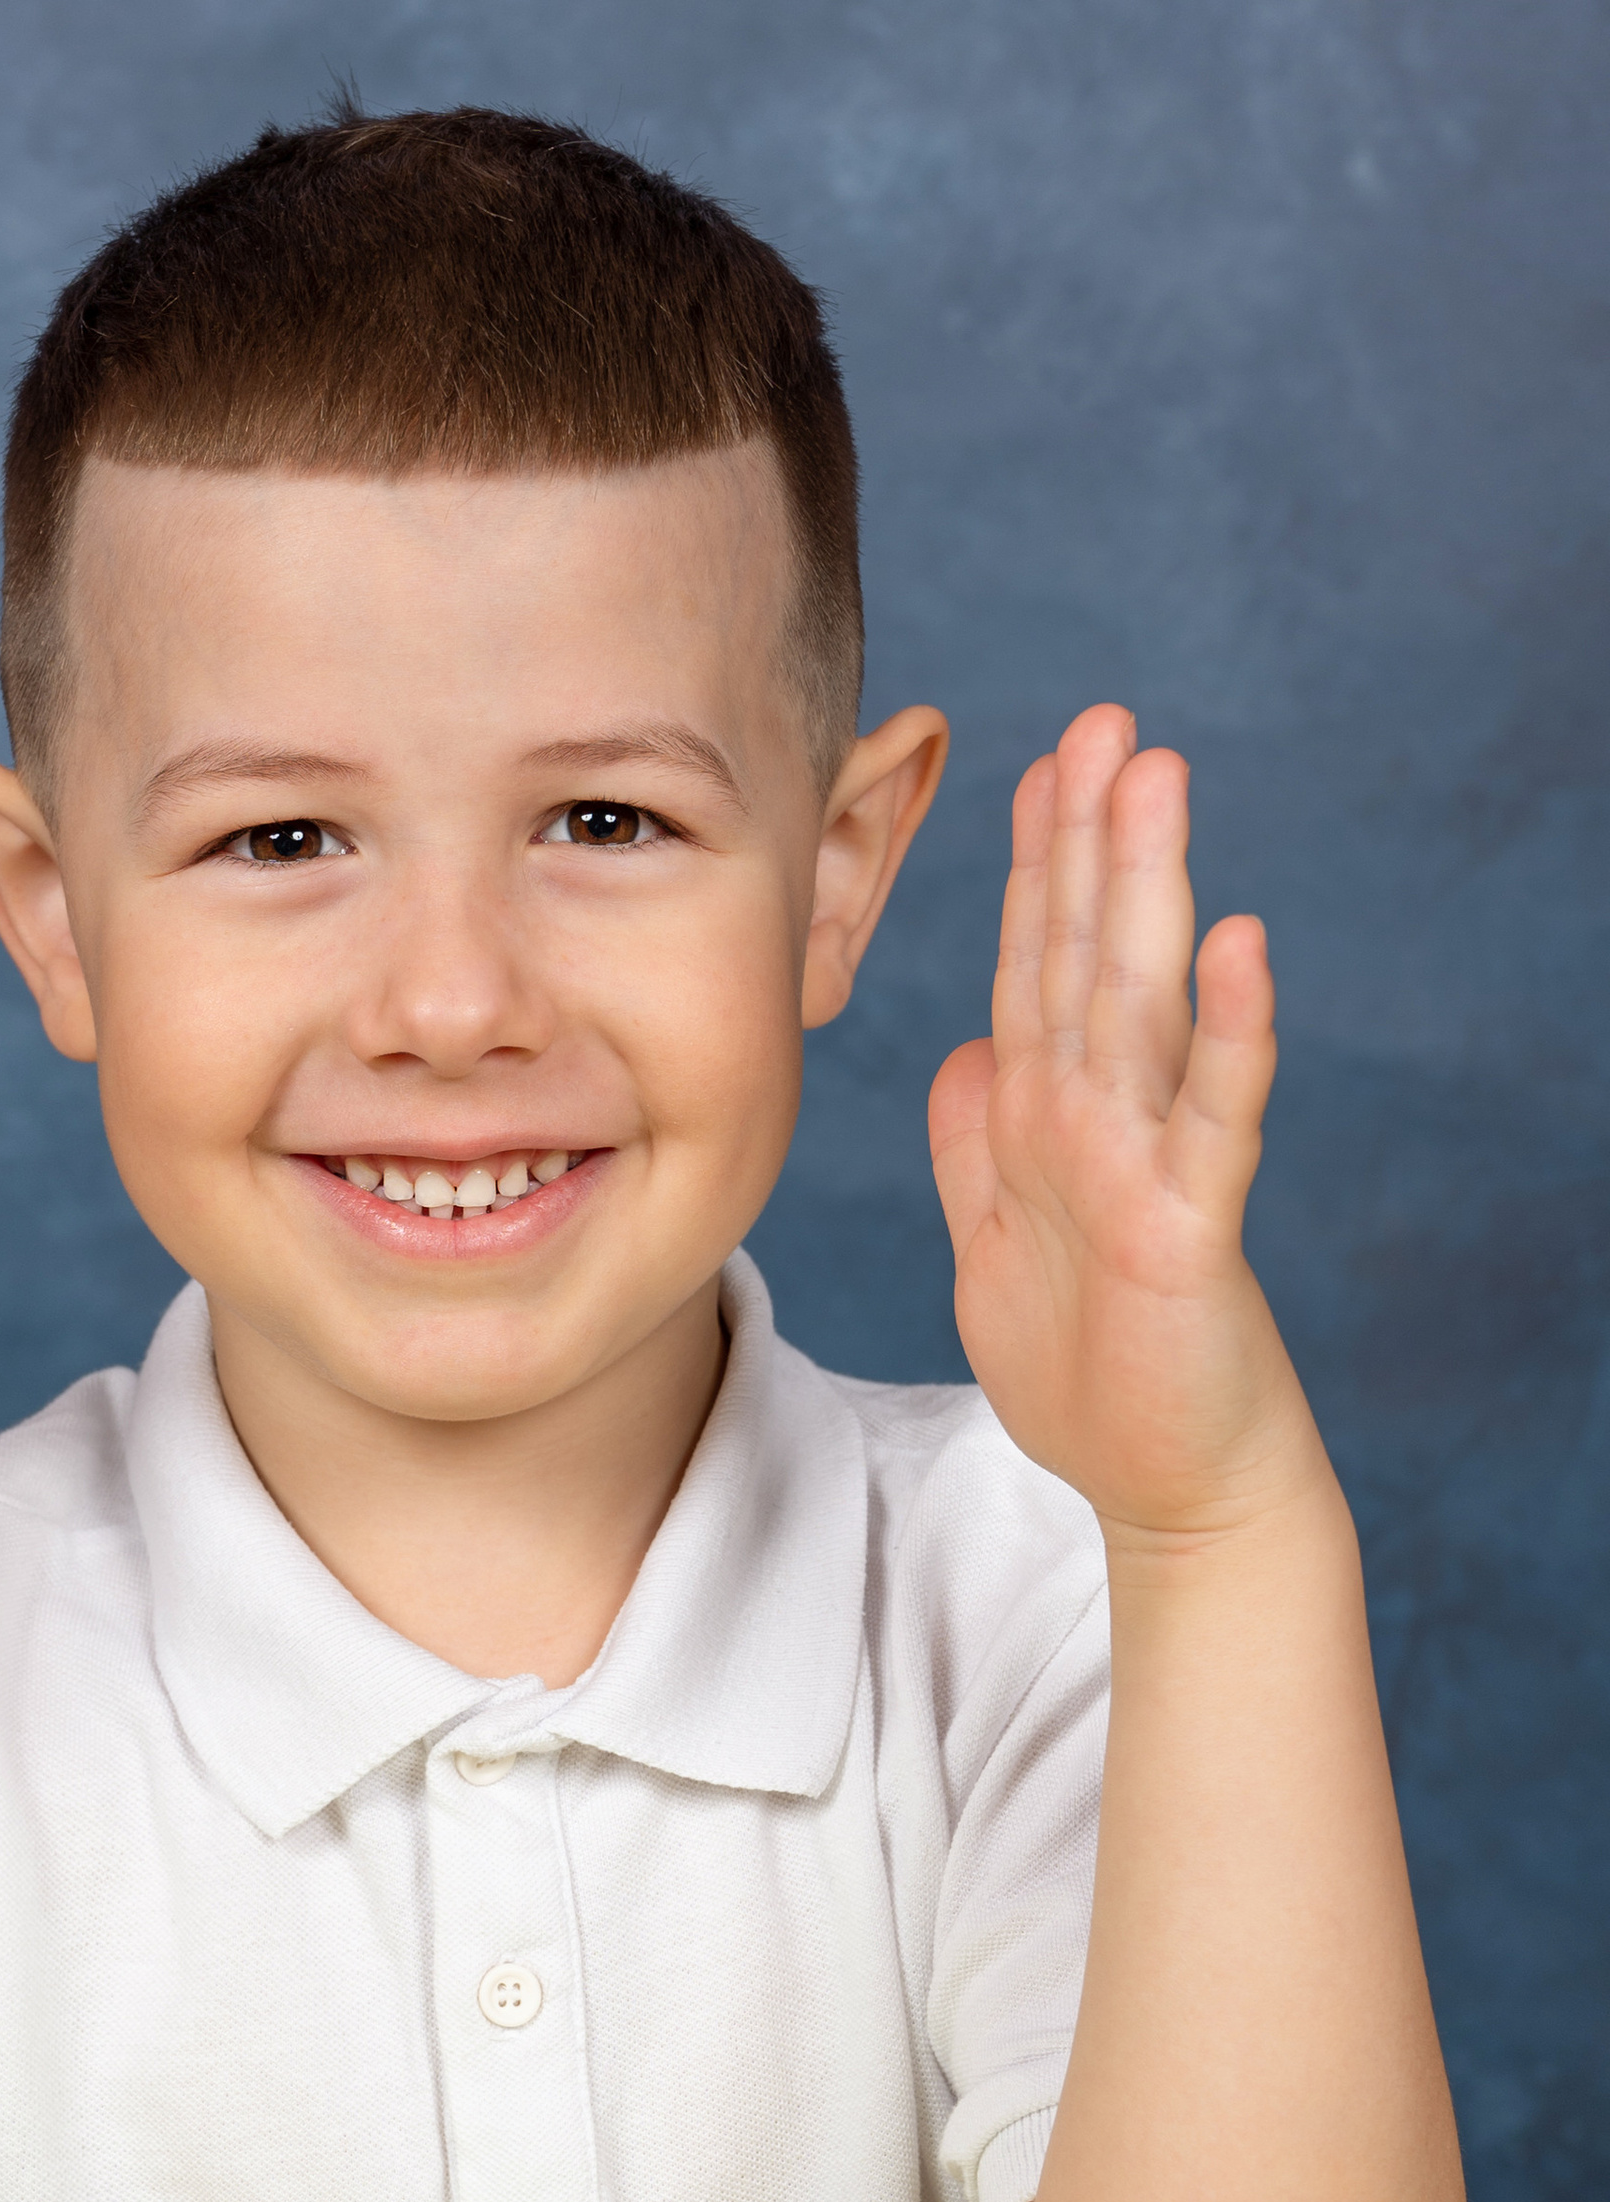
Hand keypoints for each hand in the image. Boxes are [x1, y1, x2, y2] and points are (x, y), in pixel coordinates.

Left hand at [927, 704, 1312, 1546]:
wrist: (1166, 1484)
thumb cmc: (1091, 1368)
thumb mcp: (993, 1245)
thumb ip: (972, 1143)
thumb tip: (962, 1047)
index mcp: (1047, 1112)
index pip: (1033, 960)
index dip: (1031, 863)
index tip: (1035, 759)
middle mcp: (1103, 1114)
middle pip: (1088, 949)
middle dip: (1092, 834)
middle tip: (1106, 718)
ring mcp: (1153, 1159)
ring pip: (1143, 999)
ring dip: (1148, 887)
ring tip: (1157, 777)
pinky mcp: (1190, 1224)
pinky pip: (1212, 1114)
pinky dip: (1228, 1030)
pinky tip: (1239, 944)